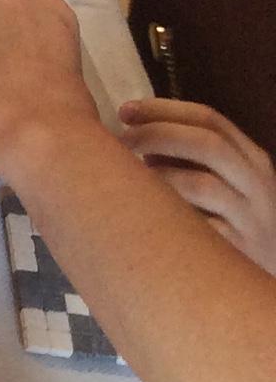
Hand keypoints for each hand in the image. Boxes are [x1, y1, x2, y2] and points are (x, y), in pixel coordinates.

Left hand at [120, 98, 275, 273]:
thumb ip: (194, 159)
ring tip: (129, 181)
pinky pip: (199, 229)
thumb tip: (136, 137)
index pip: (210, 119)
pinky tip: (146, 218)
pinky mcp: (240, 252)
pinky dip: (169, 218)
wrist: (274, 271)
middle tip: (120, 140)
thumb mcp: (230, 183)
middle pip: (207, 143)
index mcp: (252, 158)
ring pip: (201, 185)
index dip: (164, 110)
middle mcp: (257, 183)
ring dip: (158, 176)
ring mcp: (251, 218)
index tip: (125, 110)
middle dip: (157, 134)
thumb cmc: (241, 224)